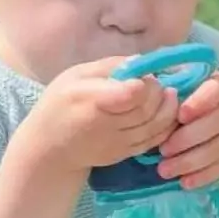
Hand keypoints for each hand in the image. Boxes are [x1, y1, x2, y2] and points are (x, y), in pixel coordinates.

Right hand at [22, 57, 179, 172]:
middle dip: (159, 93)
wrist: (49, 149)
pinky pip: (154, 141)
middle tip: (158, 83)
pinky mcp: (125, 154)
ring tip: (168, 94)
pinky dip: (166, 126)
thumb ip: (109, 66)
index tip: (142, 75)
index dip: (145, 83)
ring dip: (169, 109)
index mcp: (91, 100)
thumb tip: (141, 63)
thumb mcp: (75, 75)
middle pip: (148, 109)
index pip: (132, 93)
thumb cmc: (59, 104)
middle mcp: (106, 125)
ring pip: (156, 126)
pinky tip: (166, 113)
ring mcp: (117, 144)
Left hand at [157, 72, 218, 188]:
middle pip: (213, 125)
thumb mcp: (216, 83)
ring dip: (188, 162)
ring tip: (164, 170)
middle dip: (185, 140)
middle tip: (162, 150)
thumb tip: (153, 90)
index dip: (199, 102)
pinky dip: (203, 176)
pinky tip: (185, 182)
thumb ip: (190, 86)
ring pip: (215, 150)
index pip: (216, 91)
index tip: (181, 115)